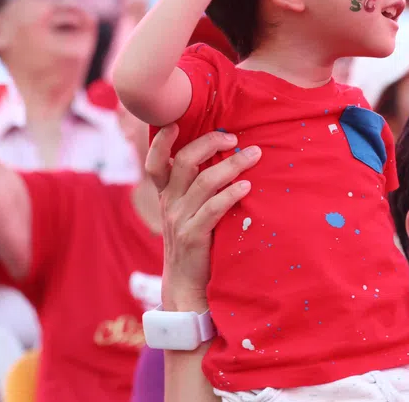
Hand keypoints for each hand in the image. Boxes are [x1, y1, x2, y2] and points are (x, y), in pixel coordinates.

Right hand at [145, 125, 260, 308]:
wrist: (186, 286)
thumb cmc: (195, 242)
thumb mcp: (188, 212)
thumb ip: (197, 187)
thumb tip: (226, 155)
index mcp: (166, 195)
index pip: (155, 163)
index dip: (161, 141)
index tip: (175, 122)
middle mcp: (169, 203)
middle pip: (183, 162)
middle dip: (210, 143)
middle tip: (234, 138)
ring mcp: (179, 220)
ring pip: (203, 181)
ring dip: (231, 165)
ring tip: (253, 156)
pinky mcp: (192, 236)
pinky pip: (213, 209)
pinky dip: (230, 194)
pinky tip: (246, 187)